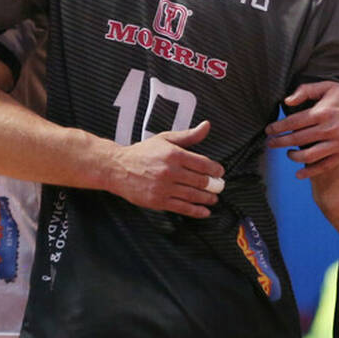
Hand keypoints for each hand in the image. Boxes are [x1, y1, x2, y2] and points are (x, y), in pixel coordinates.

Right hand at [110, 120, 225, 217]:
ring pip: (193, 195)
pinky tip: (205, 211)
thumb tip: (206, 126)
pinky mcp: (158, 201)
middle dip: (214, 185)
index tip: (220, 172)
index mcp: (174, 154)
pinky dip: (196, 211)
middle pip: (200, 180)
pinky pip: (182, 207)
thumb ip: (188, 135)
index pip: (203, 163)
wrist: (118, 168)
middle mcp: (170, 171)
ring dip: (208, 198)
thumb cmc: (143, 152)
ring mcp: (164, 187)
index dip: (215, 169)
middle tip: (220, 187)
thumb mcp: (165, 139)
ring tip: (214, 198)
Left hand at [265, 81, 338, 178]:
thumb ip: (306, 91)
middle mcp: (328, 128)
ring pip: (308, 156)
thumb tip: (287, 102)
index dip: (278, 127)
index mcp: (322, 112)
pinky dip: (310, 171)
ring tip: (288, 154)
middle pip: (297, 139)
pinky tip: (300, 173)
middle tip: (270, 144)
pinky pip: (325, 165)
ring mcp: (338, 142)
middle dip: (280, 142)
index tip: (269, 131)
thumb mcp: (328, 86)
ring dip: (293, 157)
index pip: (293, 122)